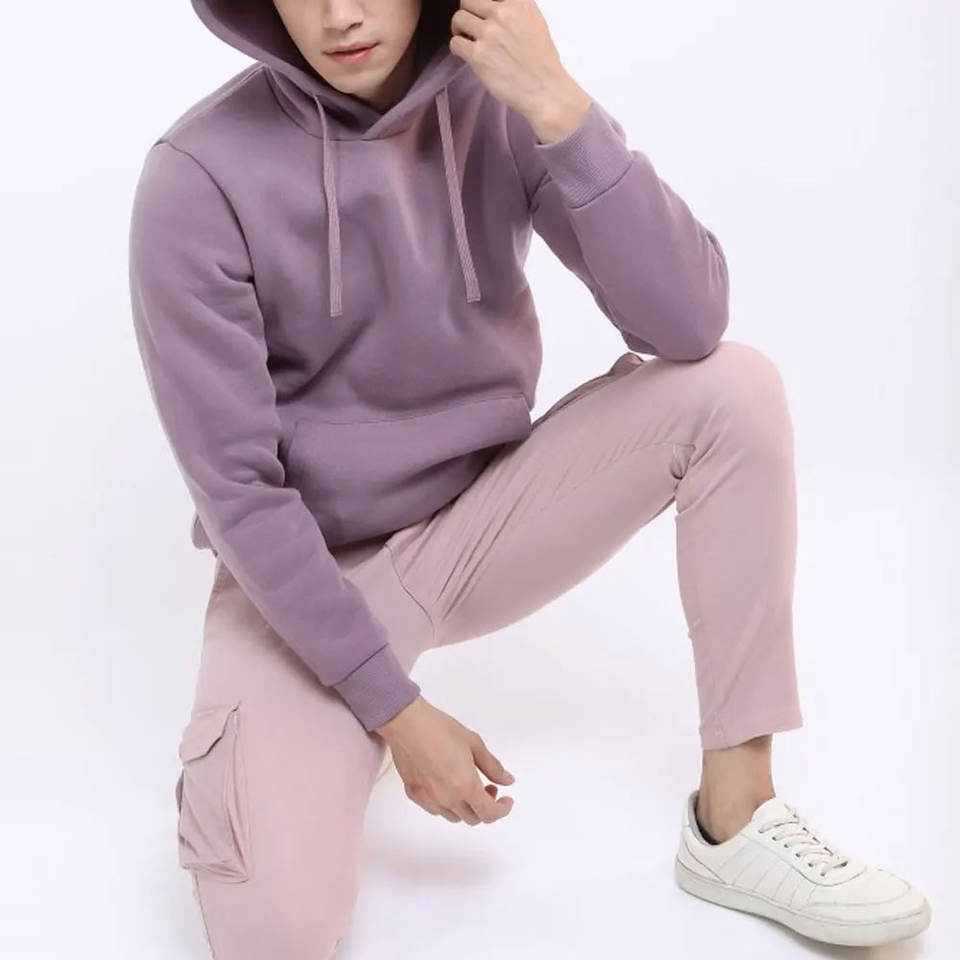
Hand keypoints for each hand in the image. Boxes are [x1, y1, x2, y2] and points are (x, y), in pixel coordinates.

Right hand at [374, 696, 515, 823]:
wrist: (407, 724)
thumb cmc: (440, 729)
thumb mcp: (474, 744)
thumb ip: (493, 766)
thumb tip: (507, 780)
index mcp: (466, 786)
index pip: (489, 814)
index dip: (502, 810)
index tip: (506, 801)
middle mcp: (448, 799)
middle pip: (473, 818)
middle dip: (485, 806)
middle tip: (488, 787)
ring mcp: (429, 799)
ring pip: (454, 816)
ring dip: (466, 807)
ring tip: (466, 785)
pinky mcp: (414, 795)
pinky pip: (436, 809)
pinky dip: (447, 804)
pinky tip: (447, 784)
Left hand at [448, 0, 592, 143]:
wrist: (545, 90)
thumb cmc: (542, 63)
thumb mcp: (534, 22)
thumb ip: (514, 11)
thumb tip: (494, 10)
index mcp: (519, 2)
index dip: (481, 4)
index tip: (480, 13)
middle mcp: (503, 13)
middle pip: (468, 0)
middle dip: (467, 13)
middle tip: (470, 26)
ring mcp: (490, 34)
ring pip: (458, 19)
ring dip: (459, 30)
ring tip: (467, 40)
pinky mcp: (479, 55)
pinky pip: (456, 43)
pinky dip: (457, 48)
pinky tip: (467, 55)